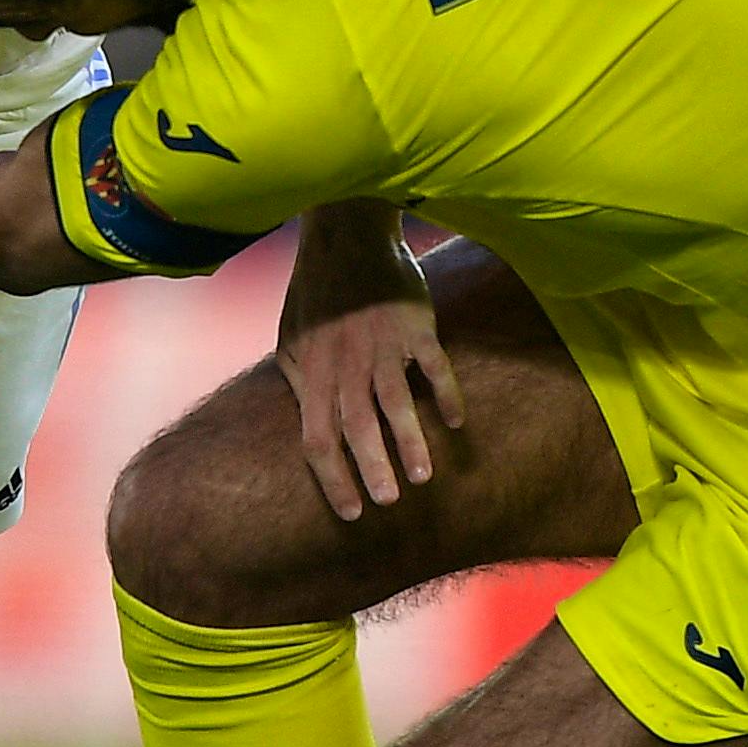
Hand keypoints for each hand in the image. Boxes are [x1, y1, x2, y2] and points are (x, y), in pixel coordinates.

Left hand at [275, 214, 463, 522]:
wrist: (346, 234)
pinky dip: (447, 394)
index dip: (332, 479)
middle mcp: (344, 365)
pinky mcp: (413, 325)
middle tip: (388, 502)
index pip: (316, 440)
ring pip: (395, 403)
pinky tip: (458, 422)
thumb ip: (297, 382)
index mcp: (311, 373)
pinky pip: (433, 367)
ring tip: (423, 477)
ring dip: (410, 443)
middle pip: (356, 428)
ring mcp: (380, 345)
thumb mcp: (289, 338)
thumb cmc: (315, 292)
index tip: (350, 512)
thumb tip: (307, 424)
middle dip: (371, 470)